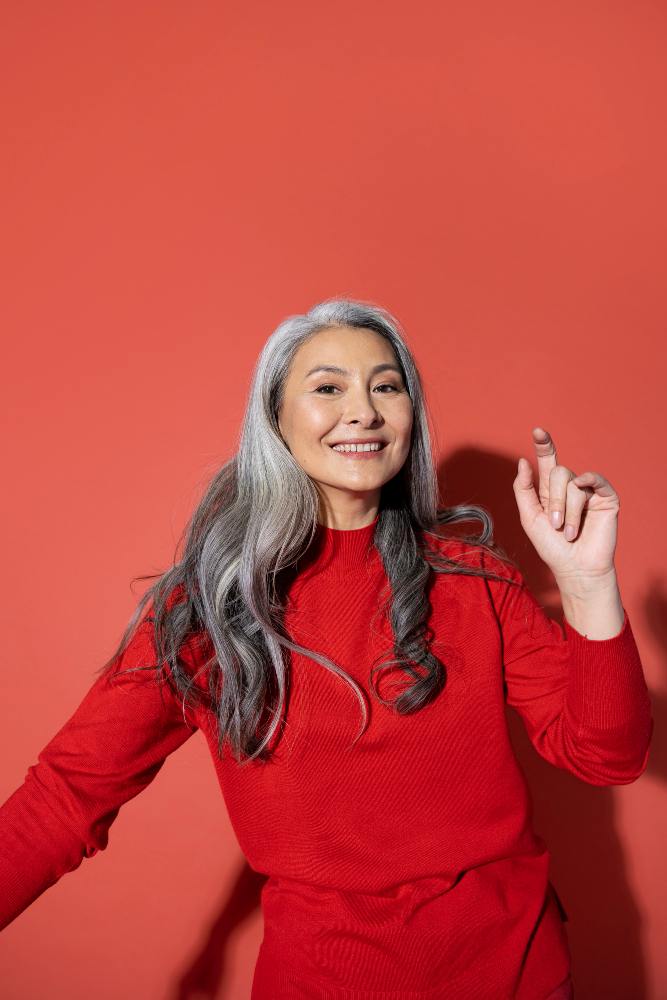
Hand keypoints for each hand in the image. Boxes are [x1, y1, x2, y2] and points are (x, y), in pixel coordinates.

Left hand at [513, 428, 619, 590]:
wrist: (575, 567)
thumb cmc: (551, 546)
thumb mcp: (529, 518)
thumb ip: (523, 489)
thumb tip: (522, 461)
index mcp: (550, 489)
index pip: (547, 460)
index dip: (543, 444)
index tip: (537, 430)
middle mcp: (569, 486)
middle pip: (558, 472)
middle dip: (554, 501)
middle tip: (556, 526)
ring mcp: (588, 491)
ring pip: (573, 482)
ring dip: (568, 511)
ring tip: (569, 533)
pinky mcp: (605, 497)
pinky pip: (594, 480)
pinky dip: (588, 483)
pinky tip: (584, 492)